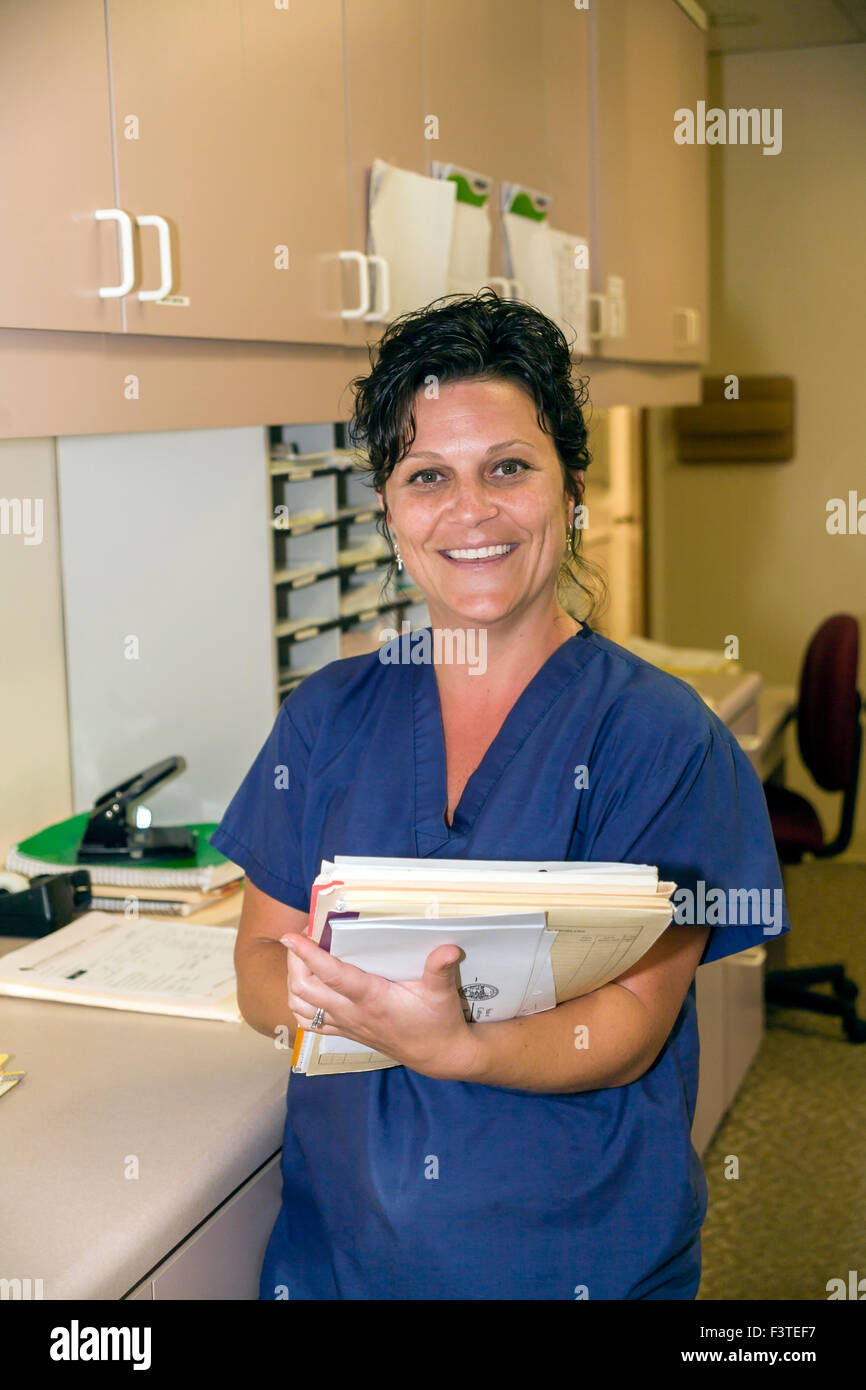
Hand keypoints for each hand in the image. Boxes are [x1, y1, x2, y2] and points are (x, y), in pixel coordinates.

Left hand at [280, 932, 479, 1081]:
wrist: (437, 1055)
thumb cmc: (438, 1021)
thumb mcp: (442, 993)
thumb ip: (440, 969)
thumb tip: (449, 949)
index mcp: (372, 999)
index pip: (332, 975)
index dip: (309, 954)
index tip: (290, 935)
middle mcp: (352, 1013)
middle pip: (305, 989)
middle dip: (294, 960)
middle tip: (303, 935)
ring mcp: (345, 1025)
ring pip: (300, 1006)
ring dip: (292, 979)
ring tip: (300, 956)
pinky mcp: (345, 1032)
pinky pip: (307, 1023)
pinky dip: (298, 1003)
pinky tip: (304, 986)